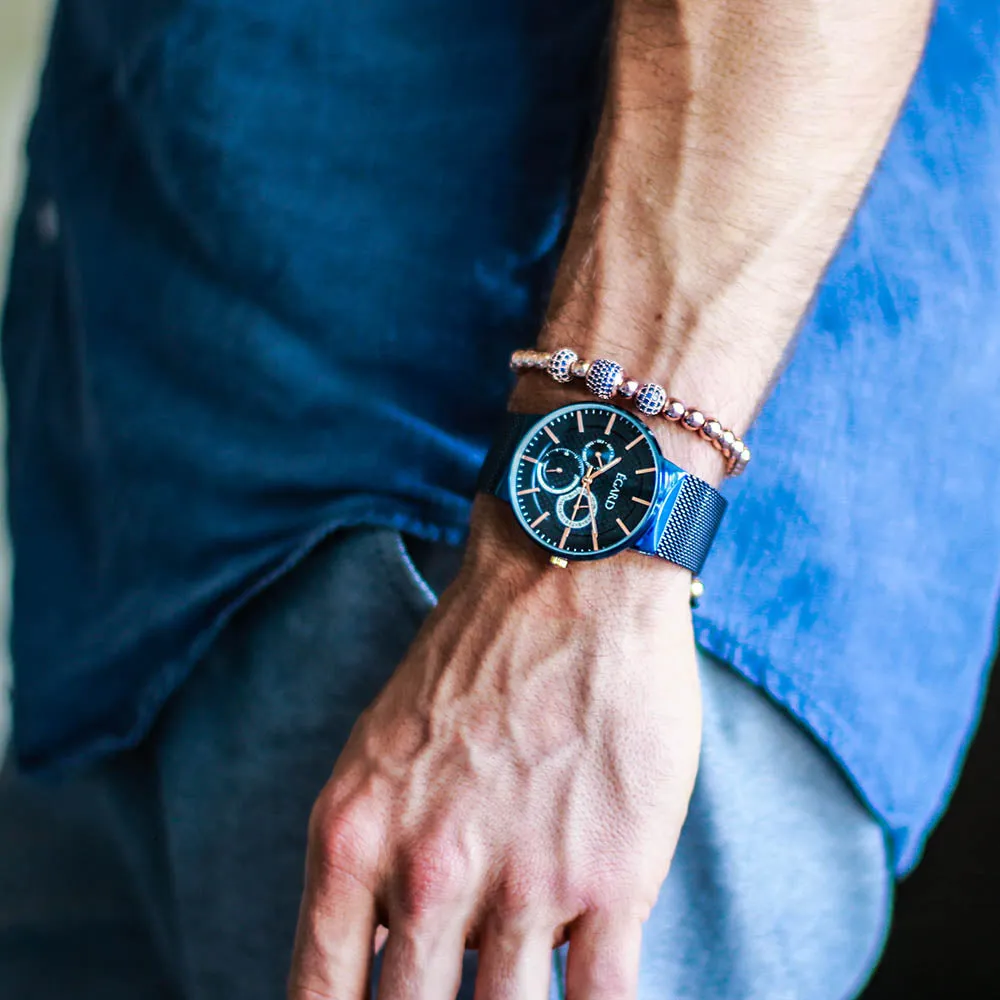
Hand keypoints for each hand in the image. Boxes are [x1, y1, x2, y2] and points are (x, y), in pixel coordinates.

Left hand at [289, 500, 701, 999]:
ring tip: (518, 996)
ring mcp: (524, 880)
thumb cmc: (476, 660)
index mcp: (355, 841)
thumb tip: (377, 955)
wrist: (572, 580)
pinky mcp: (614, 879)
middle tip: (456, 999)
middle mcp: (429, 872)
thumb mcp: (379, 754)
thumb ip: (370, 862)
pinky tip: (586, 996)